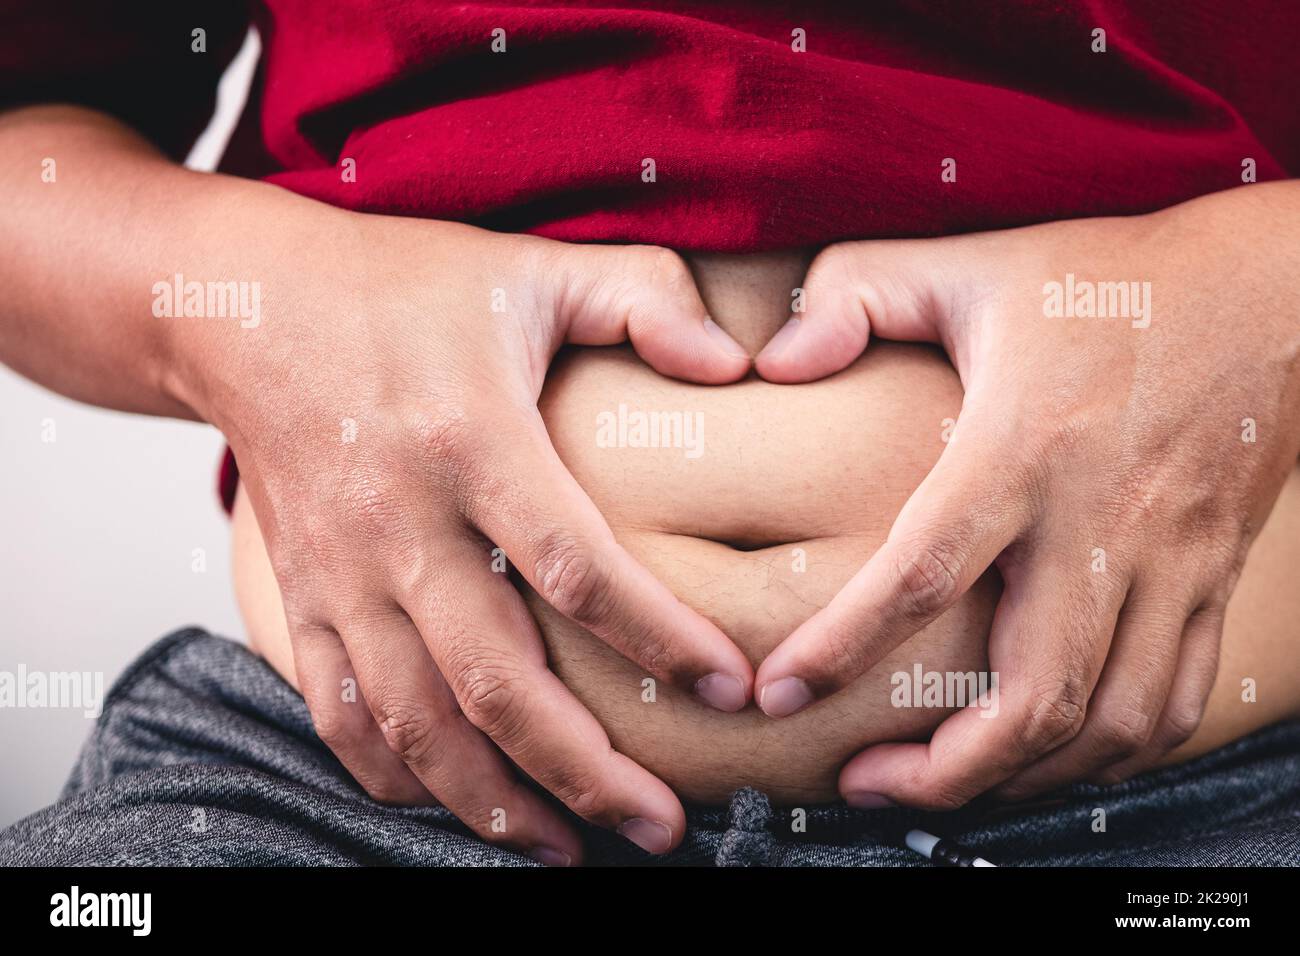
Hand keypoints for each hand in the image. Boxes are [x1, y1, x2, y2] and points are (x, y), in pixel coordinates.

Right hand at [166, 208, 755, 862]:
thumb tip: (737, 367)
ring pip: (413, 721)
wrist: (243, 303)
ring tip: (570, 848)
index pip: (576, 567)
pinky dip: (393, 776)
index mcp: (469, 439)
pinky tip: (455, 807)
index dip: (659, 638)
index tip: (731, 688)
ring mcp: (339, 570)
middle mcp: (399, 522)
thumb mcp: (535, 268)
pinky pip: (337, 711)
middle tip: (662, 826)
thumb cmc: (402, 284)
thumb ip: (646, 299)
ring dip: (493, 801)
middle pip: (494, 679)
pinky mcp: (300, 593)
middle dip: (584, 770)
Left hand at [750, 182, 1299, 806]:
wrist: (1270, 287)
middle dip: (941, 771)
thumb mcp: (964, 264)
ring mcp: (1171, 561)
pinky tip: (1043, 758)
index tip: (777, 695)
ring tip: (938, 783)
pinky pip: (1175, 704)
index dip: (840, 648)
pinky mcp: (1214, 578)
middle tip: (860, 786)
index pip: (922, 573)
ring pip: (1109, 723)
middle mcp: (1100, 522)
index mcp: (1023, 446)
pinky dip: (1107, 757)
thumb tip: (772, 362)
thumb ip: (851, 294)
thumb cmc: (1101, 276)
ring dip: (1019, 778)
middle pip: (1033, 694)